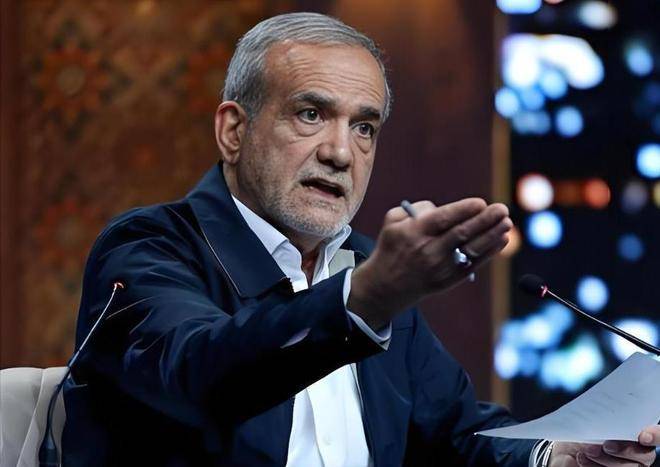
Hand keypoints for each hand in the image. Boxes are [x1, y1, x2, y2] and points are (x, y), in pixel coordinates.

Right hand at [348, 198, 511, 328]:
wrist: (386, 285)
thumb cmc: (393, 245)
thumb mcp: (393, 221)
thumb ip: (418, 208)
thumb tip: (447, 209)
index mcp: (413, 232)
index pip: (442, 220)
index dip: (463, 211)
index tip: (480, 203)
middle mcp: (428, 250)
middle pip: (461, 234)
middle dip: (484, 220)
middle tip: (501, 209)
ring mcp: (440, 267)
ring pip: (471, 250)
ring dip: (491, 235)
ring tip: (506, 223)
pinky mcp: (448, 280)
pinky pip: (473, 264)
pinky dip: (489, 252)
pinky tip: (502, 239)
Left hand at [549, 426, 658, 465]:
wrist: (560, 449)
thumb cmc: (578, 431)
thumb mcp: (587, 421)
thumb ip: (602, 418)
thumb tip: (606, 414)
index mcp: (635, 431)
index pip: (657, 435)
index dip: (656, 435)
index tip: (642, 436)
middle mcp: (637, 451)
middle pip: (645, 456)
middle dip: (625, 450)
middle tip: (606, 445)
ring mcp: (628, 466)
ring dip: (606, 459)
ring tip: (587, 450)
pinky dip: (593, 466)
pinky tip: (581, 458)